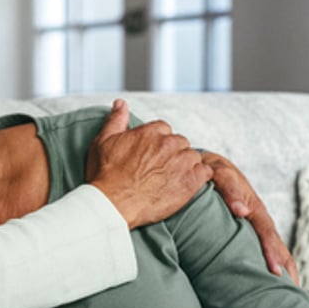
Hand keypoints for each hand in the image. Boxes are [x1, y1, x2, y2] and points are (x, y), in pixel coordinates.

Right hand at [86, 99, 211, 228]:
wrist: (113, 204)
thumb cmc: (105, 175)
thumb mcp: (103, 142)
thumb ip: (116, 120)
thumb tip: (121, 103)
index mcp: (150, 132)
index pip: (164, 129)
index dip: (157, 142)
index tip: (150, 156)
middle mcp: (168, 143)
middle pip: (180, 142)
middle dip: (172, 153)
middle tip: (159, 169)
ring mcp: (181, 162)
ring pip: (192, 157)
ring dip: (185, 165)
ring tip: (170, 179)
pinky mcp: (191, 181)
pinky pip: (205, 172)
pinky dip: (198, 177)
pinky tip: (185, 184)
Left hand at [201, 150, 299, 282]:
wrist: (203, 164)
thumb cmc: (210, 169)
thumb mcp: (218, 173)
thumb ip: (228, 188)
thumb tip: (242, 211)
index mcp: (253, 206)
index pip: (267, 232)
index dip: (272, 252)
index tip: (276, 272)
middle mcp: (257, 217)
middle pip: (276, 244)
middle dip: (285, 267)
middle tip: (291, 291)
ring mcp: (252, 223)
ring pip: (272, 247)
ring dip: (282, 268)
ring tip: (288, 293)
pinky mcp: (244, 229)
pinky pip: (258, 247)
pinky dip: (266, 262)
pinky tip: (267, 281)